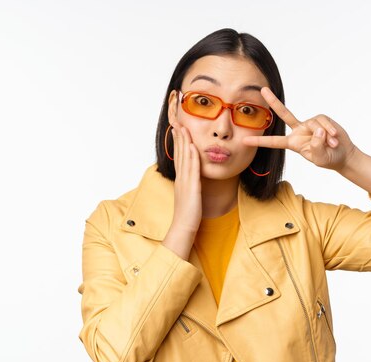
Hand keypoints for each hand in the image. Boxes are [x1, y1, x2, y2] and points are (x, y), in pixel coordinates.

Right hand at [162, 122, 201, 259]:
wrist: (183, 228)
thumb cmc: (188, 216)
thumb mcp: (189, 198)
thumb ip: (190, 188)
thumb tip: (192, 182)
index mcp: (180, 181)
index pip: (179, 158)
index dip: (178, 144)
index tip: (178, 130)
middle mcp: (181, 179)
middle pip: (179, 154)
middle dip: (179, 138)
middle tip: (178, 123)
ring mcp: (185, 183)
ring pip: (184, 159)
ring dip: (184, 142)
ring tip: (183, 128)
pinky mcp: (191, 188)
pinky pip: (191, 170)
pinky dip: (191, 157)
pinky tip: (192, 147)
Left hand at [243, 87, 357, 171]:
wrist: (342, 154)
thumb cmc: (328, 158)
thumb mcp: (319, 158)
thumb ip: (316, 146)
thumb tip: (317, 130)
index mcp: (293, 143)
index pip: (274, 141)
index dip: (260, 141)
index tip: (244, 140)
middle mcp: (298, 131)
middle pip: (284, 114)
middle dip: (273, 101)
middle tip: (262, 90)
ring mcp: (309, 124)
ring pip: (314, 124)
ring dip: (325, 137)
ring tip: (332, 145)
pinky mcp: (321, 119)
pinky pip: (323, 121)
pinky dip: (329, 130)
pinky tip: (334, 138)